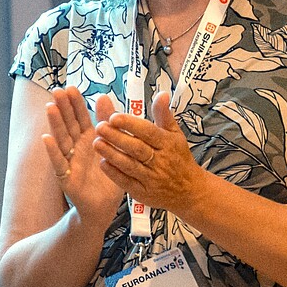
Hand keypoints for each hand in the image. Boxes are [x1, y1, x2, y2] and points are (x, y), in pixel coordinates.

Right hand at [43, 88, 122, 229]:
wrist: (103, 208)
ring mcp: (70, 162)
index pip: (81, 117)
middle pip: (69, 125)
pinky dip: (52, 151)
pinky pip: (59, 163)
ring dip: (55, 124)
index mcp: (90, 140)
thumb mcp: (114, 148)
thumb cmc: (108, 177)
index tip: (70, 88)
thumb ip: (109, 123)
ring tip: (50, 108)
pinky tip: (46, 139)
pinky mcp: (66, 178)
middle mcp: (77, 148)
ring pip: (62, 140)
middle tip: (57, 90)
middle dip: (63, 108)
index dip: (75, 103)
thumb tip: (104, 96)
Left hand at [91, 91, 210, 215]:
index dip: (131, 124)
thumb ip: (164, 115)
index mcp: (168, 144)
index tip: (114, 117)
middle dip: (116, 137)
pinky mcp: (143, 192)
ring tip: (96, 143)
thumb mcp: (175, 135)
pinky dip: (114, 173)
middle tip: (99, 127)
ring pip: (130, 165)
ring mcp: (151, 178)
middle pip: (136, 148)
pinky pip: (127, 182)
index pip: (148, 132)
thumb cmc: (179, 158)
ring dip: (112, 154)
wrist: (190, 191)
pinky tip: (102, 163)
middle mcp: (160, 161)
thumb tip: (161, 93)